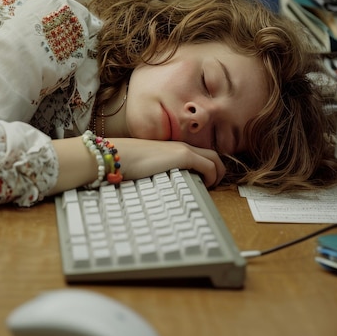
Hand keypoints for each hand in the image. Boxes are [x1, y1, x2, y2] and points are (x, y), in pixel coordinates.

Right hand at [110, 138, 225, 187]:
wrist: (117, 156)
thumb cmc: (125, 162)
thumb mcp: (144, 167)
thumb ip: (155, 171)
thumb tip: (156, 185)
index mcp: (172, 148)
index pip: (200, 154)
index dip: (208, 168)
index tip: (204, 182)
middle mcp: (180, 146)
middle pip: (213, 155)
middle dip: (219, 171)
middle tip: (212, 186)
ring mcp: (183, 149)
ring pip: (214, 159)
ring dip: (218, 175)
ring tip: (210, 188)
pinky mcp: (182, 156)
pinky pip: (209, 166)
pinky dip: (212, 177)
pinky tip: (205, 186)